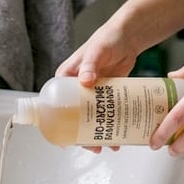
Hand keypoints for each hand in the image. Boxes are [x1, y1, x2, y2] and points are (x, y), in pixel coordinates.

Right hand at [55, 24, 141, 153]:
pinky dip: (111, 125)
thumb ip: (89, 64)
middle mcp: (77, 88)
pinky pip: (106, 114)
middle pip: (74, 117)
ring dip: (98, 134)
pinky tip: (120, 136)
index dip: (56, 124)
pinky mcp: (107, 96)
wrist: (129, 37)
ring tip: (110, 145)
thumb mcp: (96, 51)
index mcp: (66, 78)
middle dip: (82, 135)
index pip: (54, 104)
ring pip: (91, 119)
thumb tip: (85, 80)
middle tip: (92, 146)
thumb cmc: (107, 39)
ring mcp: (93, 93)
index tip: (63, 140)